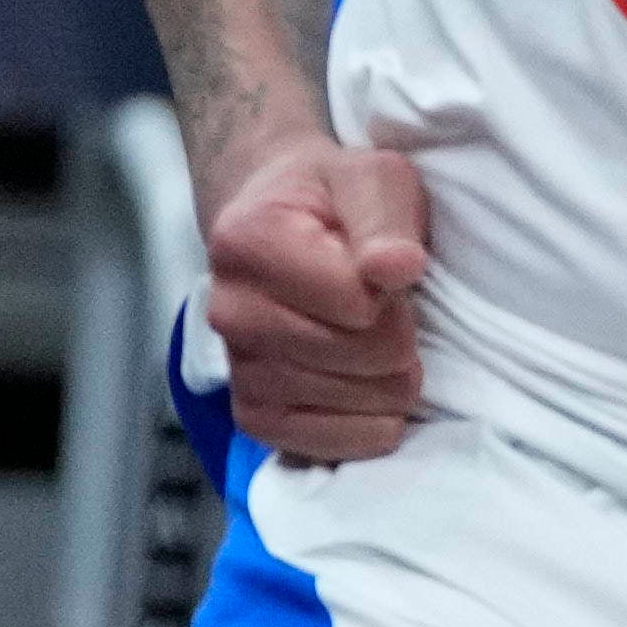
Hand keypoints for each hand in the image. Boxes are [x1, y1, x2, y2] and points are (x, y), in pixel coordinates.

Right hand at [202, 137, 436, 462]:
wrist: (280, 223)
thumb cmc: (334, 200)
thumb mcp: (373, 180)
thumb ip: (385, 219)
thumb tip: (396, 267)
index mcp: (250, 244)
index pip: (358, 303)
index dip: (393, 291)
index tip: (385, 269)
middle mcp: (228, 311)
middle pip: (360, 356)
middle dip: (399, 335)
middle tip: (390, 309)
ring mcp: (236, 366)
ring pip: (350, 401)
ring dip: (389, 379)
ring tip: (378, 341)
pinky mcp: (251, 412)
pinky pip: (319, 445)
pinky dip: (364, 428)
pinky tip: (372, 392)